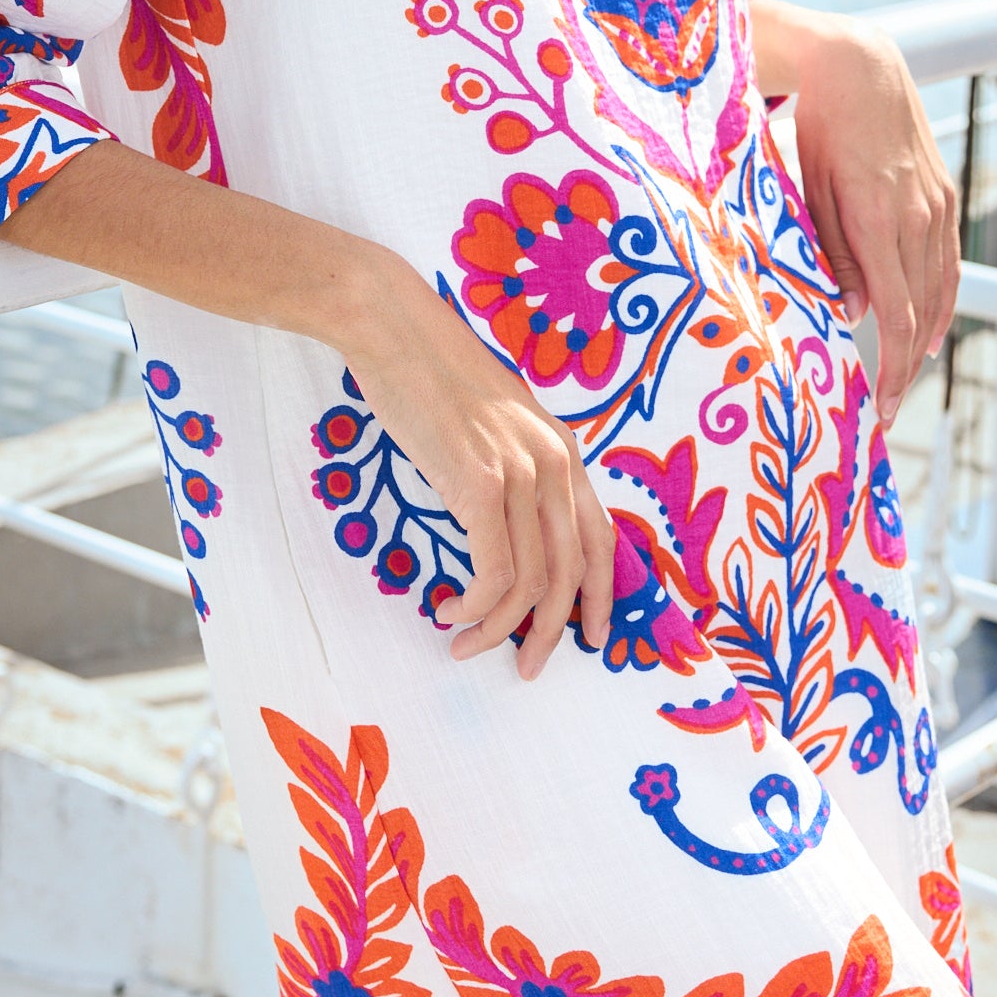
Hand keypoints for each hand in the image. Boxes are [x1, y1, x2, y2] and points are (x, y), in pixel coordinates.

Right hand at [341, 265, 617, 678]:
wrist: (394, 328)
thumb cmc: (431, 373)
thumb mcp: (495, 422)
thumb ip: (514, 467)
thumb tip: (508, 525)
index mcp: (564, 449)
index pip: (602, 539)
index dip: (602, 596)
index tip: (588, 636)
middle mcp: (554, 463)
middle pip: (571, 572)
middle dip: (550, 631)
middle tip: (527, 667)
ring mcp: (520, 472)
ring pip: (529, 582)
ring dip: (498, 629)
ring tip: (463, 644)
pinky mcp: (479, 483)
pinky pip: (492, 572)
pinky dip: (475, 607)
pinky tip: (451, 611)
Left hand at [751, 0, 959, 427]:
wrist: (861, 70)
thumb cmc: (819, 131)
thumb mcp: (810, 192)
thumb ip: (834, 254)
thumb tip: (855, 312)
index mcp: (880, 220)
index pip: (895, 315)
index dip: (890, 369)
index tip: (880, 408)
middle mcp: (919, 218)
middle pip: (920, 313)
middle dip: (903, 369)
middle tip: (886, 409)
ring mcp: (939, 206)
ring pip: (941, 290)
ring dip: (924, 339)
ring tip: (903, 378)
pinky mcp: (946, 195)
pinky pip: (949, 262)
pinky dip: (941, 300)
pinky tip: (929, 329)